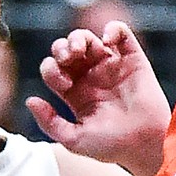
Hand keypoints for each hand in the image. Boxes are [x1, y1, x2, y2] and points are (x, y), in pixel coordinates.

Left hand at [26, 23, 170, 175]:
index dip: (52, 70)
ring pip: (89, 38)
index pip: (53, 69)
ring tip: (81, 50)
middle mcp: (91, 77)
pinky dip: (112, 29)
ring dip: (79, 38)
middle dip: (62, 47)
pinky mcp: (132, 59)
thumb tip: (30, 100)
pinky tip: (107, 42)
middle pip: (67, 48)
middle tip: (68, 58)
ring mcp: (112, 66)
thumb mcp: (73, 140)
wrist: (145, 144)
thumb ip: (49, 122)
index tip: (65, 85)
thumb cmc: (112, 146)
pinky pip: (121, 32)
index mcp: (75, 93)